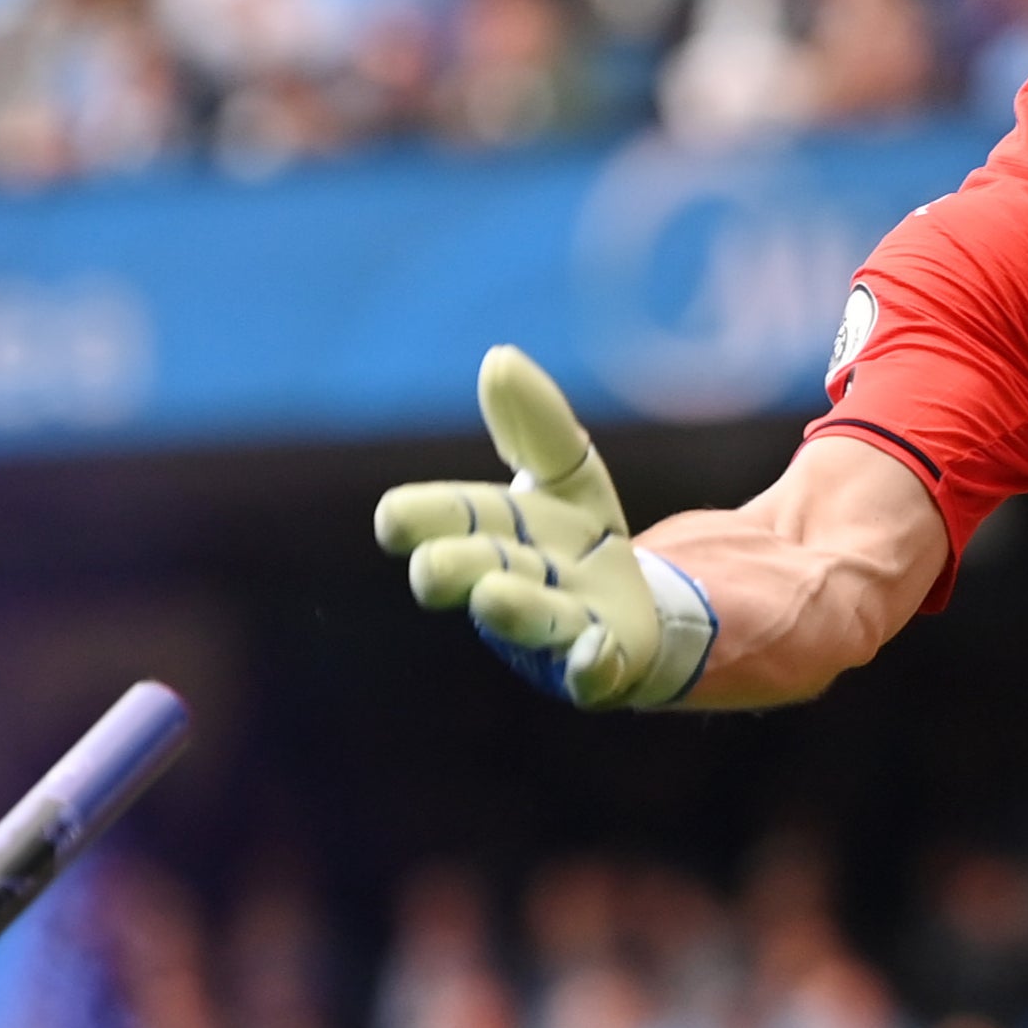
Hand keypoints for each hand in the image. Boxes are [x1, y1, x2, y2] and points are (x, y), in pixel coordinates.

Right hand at [372, 347, 714, 709]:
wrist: (636, 619)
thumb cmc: (577, 544)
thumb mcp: (568, 476)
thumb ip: (536, 424)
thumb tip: (498, 357)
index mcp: (499, 533)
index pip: (453, 517)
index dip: (424, 517)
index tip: (392, 520)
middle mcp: (518, 583)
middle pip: (481, 570)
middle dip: (455, 567)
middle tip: (430, 569)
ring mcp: (557, 631)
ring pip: (531, 619)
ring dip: (512, 608)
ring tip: (491, 597)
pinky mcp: (601, 666)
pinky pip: (592, 670)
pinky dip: (590, 662)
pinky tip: (596, 649)